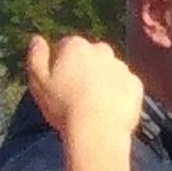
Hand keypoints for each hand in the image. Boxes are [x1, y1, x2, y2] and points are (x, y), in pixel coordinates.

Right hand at [26, 32, 140, 135]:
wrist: (97, 131)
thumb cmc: (63, 106)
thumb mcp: (38, 81)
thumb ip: (36, 56)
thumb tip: (37, 39)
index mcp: (75, 45)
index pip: (65, 47)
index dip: (60, 65)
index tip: (58, 83)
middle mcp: (101, 49)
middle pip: (90, 56)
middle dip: (84, 69)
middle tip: (76, 95)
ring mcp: (121, 66)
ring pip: (109, 69)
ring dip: (103, 80)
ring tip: (94, 105)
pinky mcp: (135, 84)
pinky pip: (125, 84)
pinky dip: (119, 92)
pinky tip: (110, 108)